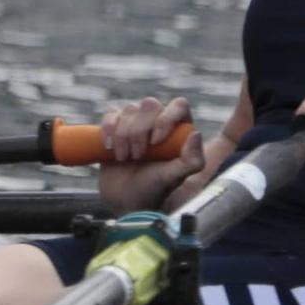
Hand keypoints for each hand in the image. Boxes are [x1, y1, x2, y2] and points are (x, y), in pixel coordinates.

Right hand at [93, 95, 206, 211]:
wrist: (126, 199)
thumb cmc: (155, 188)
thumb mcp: (176, 178)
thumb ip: (192, 160)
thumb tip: (196, 134)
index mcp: (180, 129)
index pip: (179, 105)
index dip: (166, 118)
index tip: (156, 142)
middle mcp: (160, 121)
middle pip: (150, 105)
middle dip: (140, 130)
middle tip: (138, 156)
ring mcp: (137, 122)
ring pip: (130, 109)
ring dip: (124, 135)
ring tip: (125, 158)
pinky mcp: (116, 126)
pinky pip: (111, 113)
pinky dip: (108, 128)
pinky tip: (109, 146)